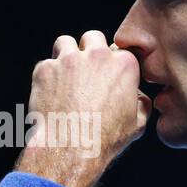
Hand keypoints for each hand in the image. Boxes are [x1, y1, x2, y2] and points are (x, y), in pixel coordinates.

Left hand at [14, 30, 150, 186]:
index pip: (119, 51)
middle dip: (89, 50)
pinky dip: (47, 76)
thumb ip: (141, 103)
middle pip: (93, 37)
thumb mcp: (137, 123)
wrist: (70, 149)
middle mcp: (97, 55)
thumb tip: (139, 96)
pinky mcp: (45, 69)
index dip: (112, 64)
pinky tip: (50, 93)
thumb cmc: (105, 139)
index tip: (107, 76)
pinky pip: (45, 64)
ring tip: (65, 75)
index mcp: (124, 64)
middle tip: (85, 71)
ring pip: (65, 42)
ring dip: (65, 55)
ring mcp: (68, 59)